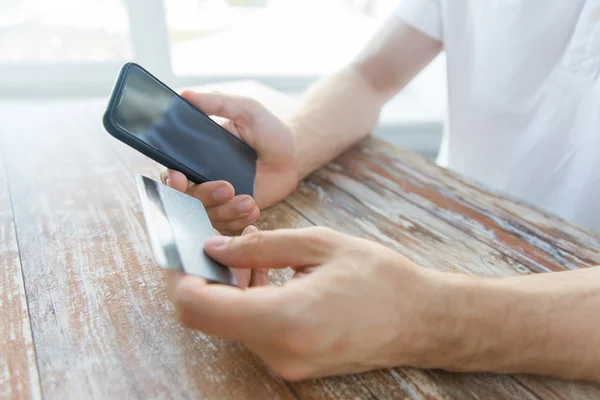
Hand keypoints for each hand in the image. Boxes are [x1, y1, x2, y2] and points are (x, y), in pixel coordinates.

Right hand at [161, 90, 297, 231]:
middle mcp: (202, 180)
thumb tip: (186, 95)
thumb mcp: (245, 109)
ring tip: (249, 201)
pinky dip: (239, 222)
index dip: (171, 180)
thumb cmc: (267, 128)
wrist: (293, 153)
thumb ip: (217, 102)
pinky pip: (228, 227)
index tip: (179, 178)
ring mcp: (218, 199)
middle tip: (228, 187)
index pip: (172, 173)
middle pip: (187, 200)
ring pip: (207, 216)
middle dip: (205, 196)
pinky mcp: (235, 213)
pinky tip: (253, 211)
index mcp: (195, 156)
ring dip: (226, 211)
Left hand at [165, 227, 450, 380]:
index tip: (190, 251)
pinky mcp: (293, 365)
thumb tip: (215, 247)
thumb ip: (260, 245)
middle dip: (209, 277)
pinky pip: (254, 332)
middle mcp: (279, 352)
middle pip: (211, 317)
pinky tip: (273, 278)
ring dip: (232, 289)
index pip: (199, 308)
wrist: (421, 320)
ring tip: (260, 257)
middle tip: (229, 244)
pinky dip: (251, 303)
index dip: (183, 277)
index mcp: (286, 318)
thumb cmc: (380, 278)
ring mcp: (286, 365)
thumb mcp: (320, 245)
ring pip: (231, 323)